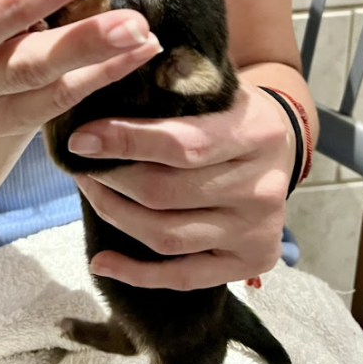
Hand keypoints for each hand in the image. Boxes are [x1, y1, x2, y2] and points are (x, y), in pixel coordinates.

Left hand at [69, 82, 294, 290]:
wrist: (281, 145)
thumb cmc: (233, 110)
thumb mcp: (216, 85)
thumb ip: (173, 86)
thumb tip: (105, 87)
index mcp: (257, 132)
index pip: (182, 144)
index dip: (126, 142)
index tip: (81, 138)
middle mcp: (263, 188)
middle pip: (166, 194)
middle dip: (112, 178)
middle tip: (81, 162)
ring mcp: (257, 231)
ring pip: (167, 236)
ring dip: (116, 215)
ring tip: (90, 190)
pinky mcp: (250, 263)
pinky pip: (183, 278)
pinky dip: (137, 274)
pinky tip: (102, 261)